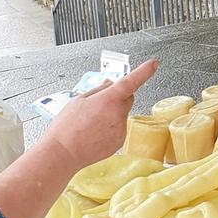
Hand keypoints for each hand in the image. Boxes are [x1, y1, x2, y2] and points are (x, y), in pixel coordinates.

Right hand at [42, 59, 158, 169]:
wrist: (63, 154)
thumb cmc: (66, 128)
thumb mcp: (78, 100)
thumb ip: (99, 90)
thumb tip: (111, 83)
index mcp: (108, 100)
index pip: (131, 81)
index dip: (144, 71)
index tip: (153, 64)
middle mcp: (118, 114)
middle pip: (127, 98)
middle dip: (117, 97)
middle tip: (97, 105)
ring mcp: (121, 129)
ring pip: (121, 114)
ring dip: (112, 114)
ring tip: (91, 123)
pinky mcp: (120, 141)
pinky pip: (119, 128)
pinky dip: (110, 128)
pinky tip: (94, 133)